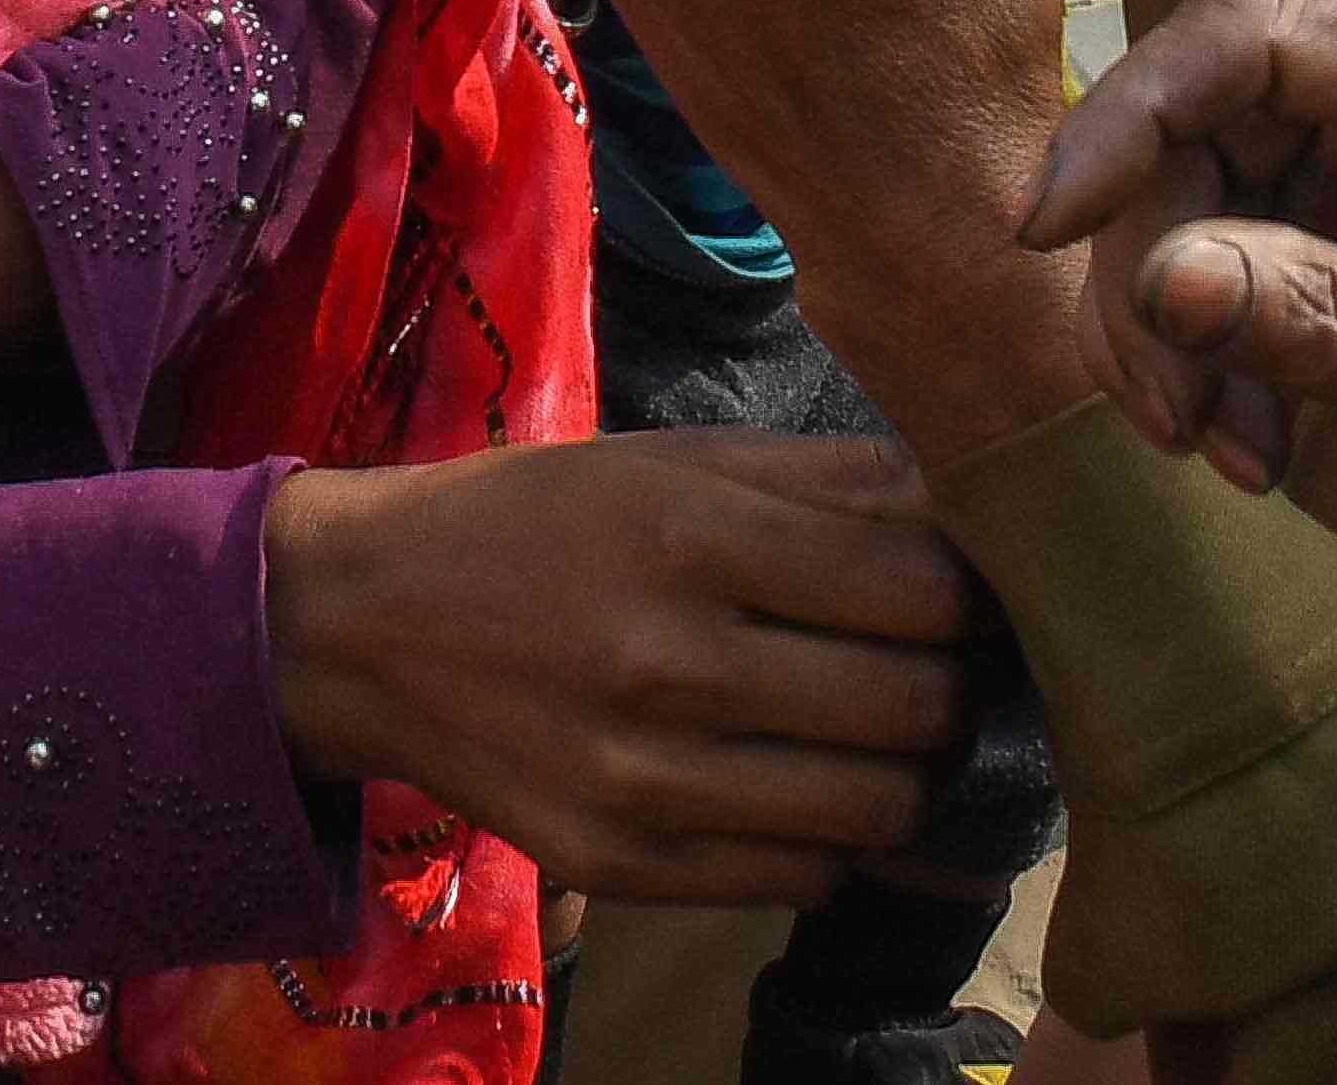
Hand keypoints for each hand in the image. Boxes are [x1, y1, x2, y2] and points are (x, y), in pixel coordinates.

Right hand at [262, 435, 980, 905]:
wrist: (361, 625)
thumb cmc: (534, 521)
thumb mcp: (667, 458)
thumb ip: (824, 479)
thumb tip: (974, 510)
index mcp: (688, 533)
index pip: (923, 590)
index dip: (967, 595)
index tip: (952, 594)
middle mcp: (670, 662)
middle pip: (916, 707)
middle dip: (946, 688)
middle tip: (920, 670)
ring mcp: (644, 780)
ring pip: (877, 810)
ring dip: (901, 774)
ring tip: (868, 738)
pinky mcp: (621, 865)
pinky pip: (803, 879)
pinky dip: (825, 839)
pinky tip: (789, 787)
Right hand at [1024, 0, 1336, 591]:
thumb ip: (1336, 324)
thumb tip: (1158, 282)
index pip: (1247, 34)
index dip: (1127, 121)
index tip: (1044, 229)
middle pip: (1200, 114)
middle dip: (1155, 265)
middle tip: (1161, 415)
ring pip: (1196, 180)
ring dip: (1178, 319)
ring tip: (1221, 450)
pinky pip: (1231, 234)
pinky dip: (1217, 337)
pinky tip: (1250, 438)